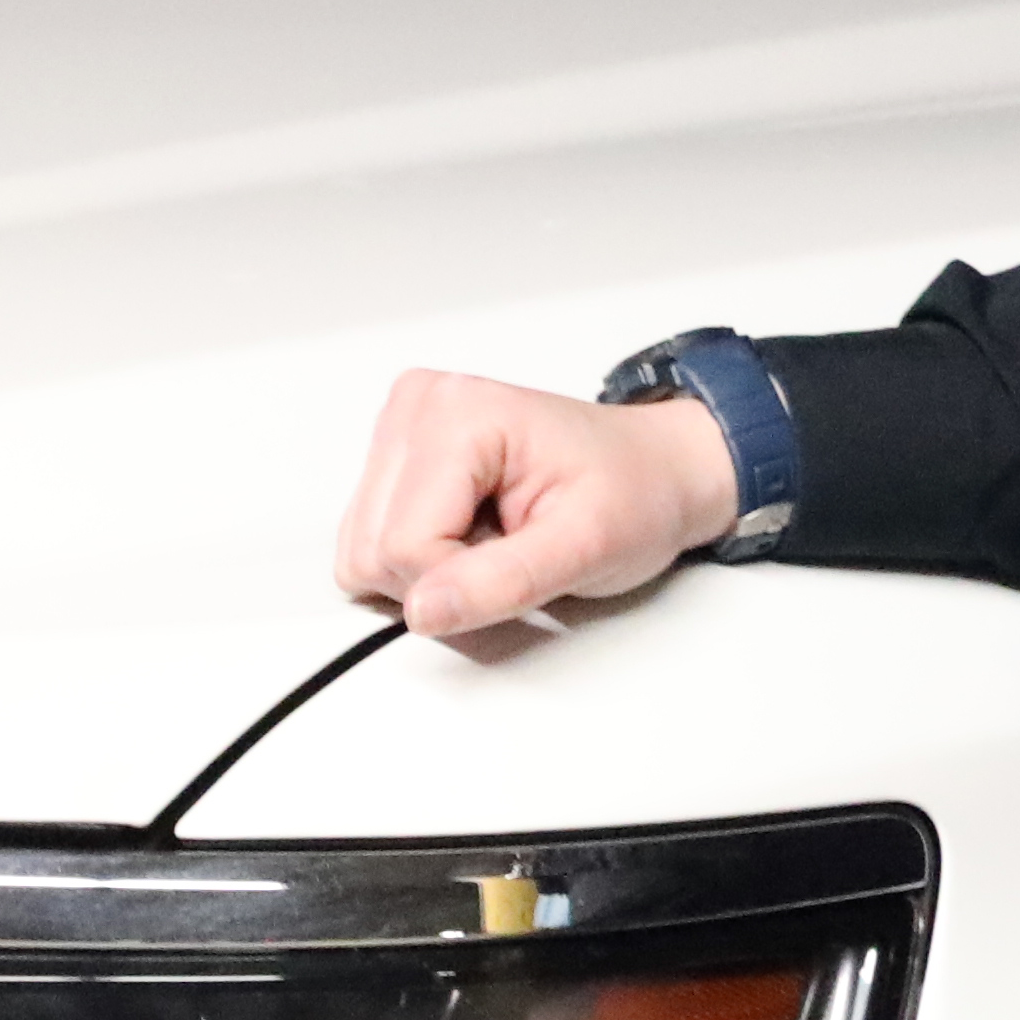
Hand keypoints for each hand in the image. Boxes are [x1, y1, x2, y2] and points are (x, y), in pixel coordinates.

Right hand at [331, 371, 741, 653]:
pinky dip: (422, 562)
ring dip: (430, 572)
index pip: (404, 544)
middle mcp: (418, 409)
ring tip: (497, 540)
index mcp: (458, 413)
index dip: (461, 584)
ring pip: (362, 553)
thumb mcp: (587, 546)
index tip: (522, 564)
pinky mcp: (397, 460)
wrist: (656, 470)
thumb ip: (502, 582)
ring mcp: (402, 431)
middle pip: (373, 550)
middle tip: (513, 551)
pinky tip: (474, 535)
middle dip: (442, 579)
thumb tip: (423, 611)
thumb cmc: (635, 492)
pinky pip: (370, 545)